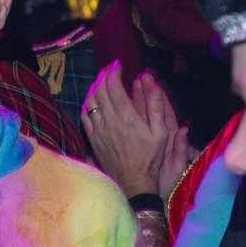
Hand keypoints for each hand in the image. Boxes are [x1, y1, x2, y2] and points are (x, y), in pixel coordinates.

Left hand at [83, 61, 190, 201]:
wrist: (133, 182)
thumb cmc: (150, 158)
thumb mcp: (161, 133)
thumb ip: (157, 108)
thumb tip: (155, 85)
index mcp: (127, 118)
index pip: (114, 87)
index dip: (114, 72)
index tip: (118, 64)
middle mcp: (110, 122)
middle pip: (100, 90)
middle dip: (104, 75)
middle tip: (110, 68)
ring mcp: (99, 131)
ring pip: (91, 101)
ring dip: (95, 86)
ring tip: (102, 79)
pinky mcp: (93, 139)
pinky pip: (85, 115)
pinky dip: (87, 102)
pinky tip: (92, 98)